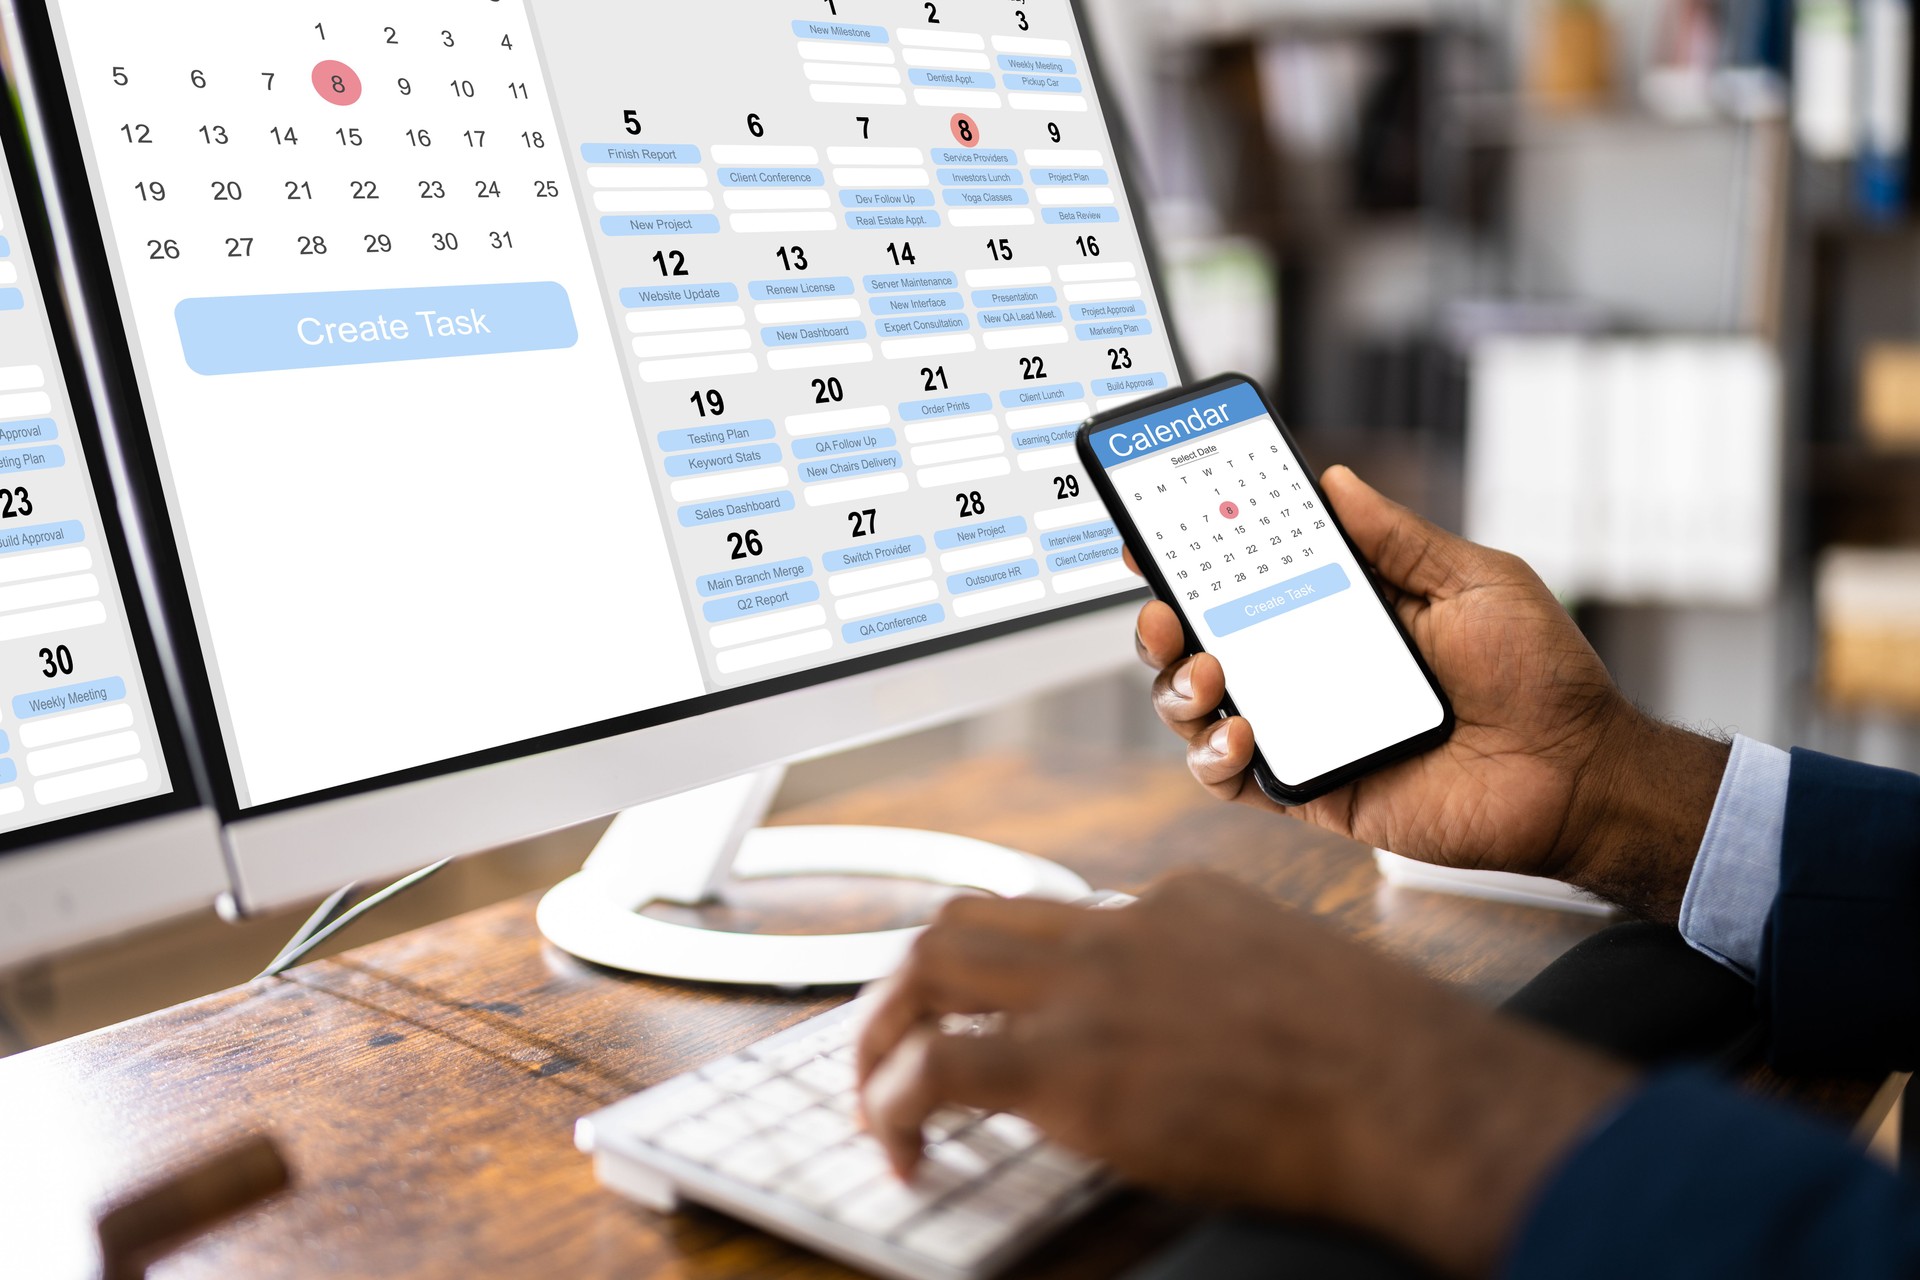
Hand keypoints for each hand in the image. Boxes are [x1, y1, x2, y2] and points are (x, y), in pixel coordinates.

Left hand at [857, 874, 1633, 1278]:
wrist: (1412, 1090)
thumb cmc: (1390, 1053)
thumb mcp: (1303, 974)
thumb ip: (1229, 979)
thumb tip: (1200, 1027)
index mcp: (1177, 901)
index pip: (1054, 917)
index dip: (1007, 975)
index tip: (995, 1021)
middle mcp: (1116, 928)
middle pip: (967, 917)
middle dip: (911, 980)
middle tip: (896, 1044)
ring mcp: (1085, 990)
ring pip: (930, 964)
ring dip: (884, 1030)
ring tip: (875, 1099)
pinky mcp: (1068, 1067)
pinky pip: (938, 1068)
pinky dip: (896, 1102)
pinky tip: (903, 1148)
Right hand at [1132, 466, 1728, 918]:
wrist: (1576, 772)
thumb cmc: (1540, 676)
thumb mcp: (1474, 580)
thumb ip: (1399, 537)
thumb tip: (1336, 480)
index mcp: (1343, 607)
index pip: (1248, 574)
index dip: (1194, 552)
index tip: (1154, 526)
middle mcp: (1310, 664)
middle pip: (1202, 638)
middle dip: (1162, 620)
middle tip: (1162, 607)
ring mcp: (1304, 727)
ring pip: (1199, 706)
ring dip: (1178, 684)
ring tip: (1208, 669)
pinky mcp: (1310, 789)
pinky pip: (1231, 778)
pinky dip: (1215, 754)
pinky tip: (1242, 730)